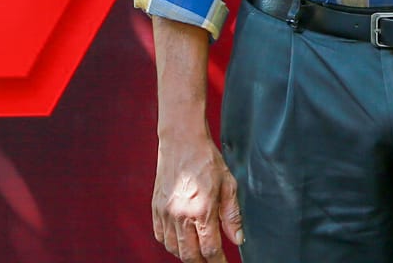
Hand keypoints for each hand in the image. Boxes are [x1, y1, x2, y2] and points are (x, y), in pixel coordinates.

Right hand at [151, 129, 243, 261]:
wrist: (181, 142)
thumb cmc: (206, 160)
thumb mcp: (228, 184)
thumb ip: (232, 215)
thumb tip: (237, 239)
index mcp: (202, 210)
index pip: (210, 248)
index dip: (218, 261)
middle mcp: (181, 216)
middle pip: (189, 255)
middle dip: (202, 262)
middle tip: (211, 261)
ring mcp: (165, 213)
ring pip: (173, 249)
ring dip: (186, 255)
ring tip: (198, 252)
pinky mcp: (156, 209)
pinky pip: (160, 236)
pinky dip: (170, 244)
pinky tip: (180, 241)